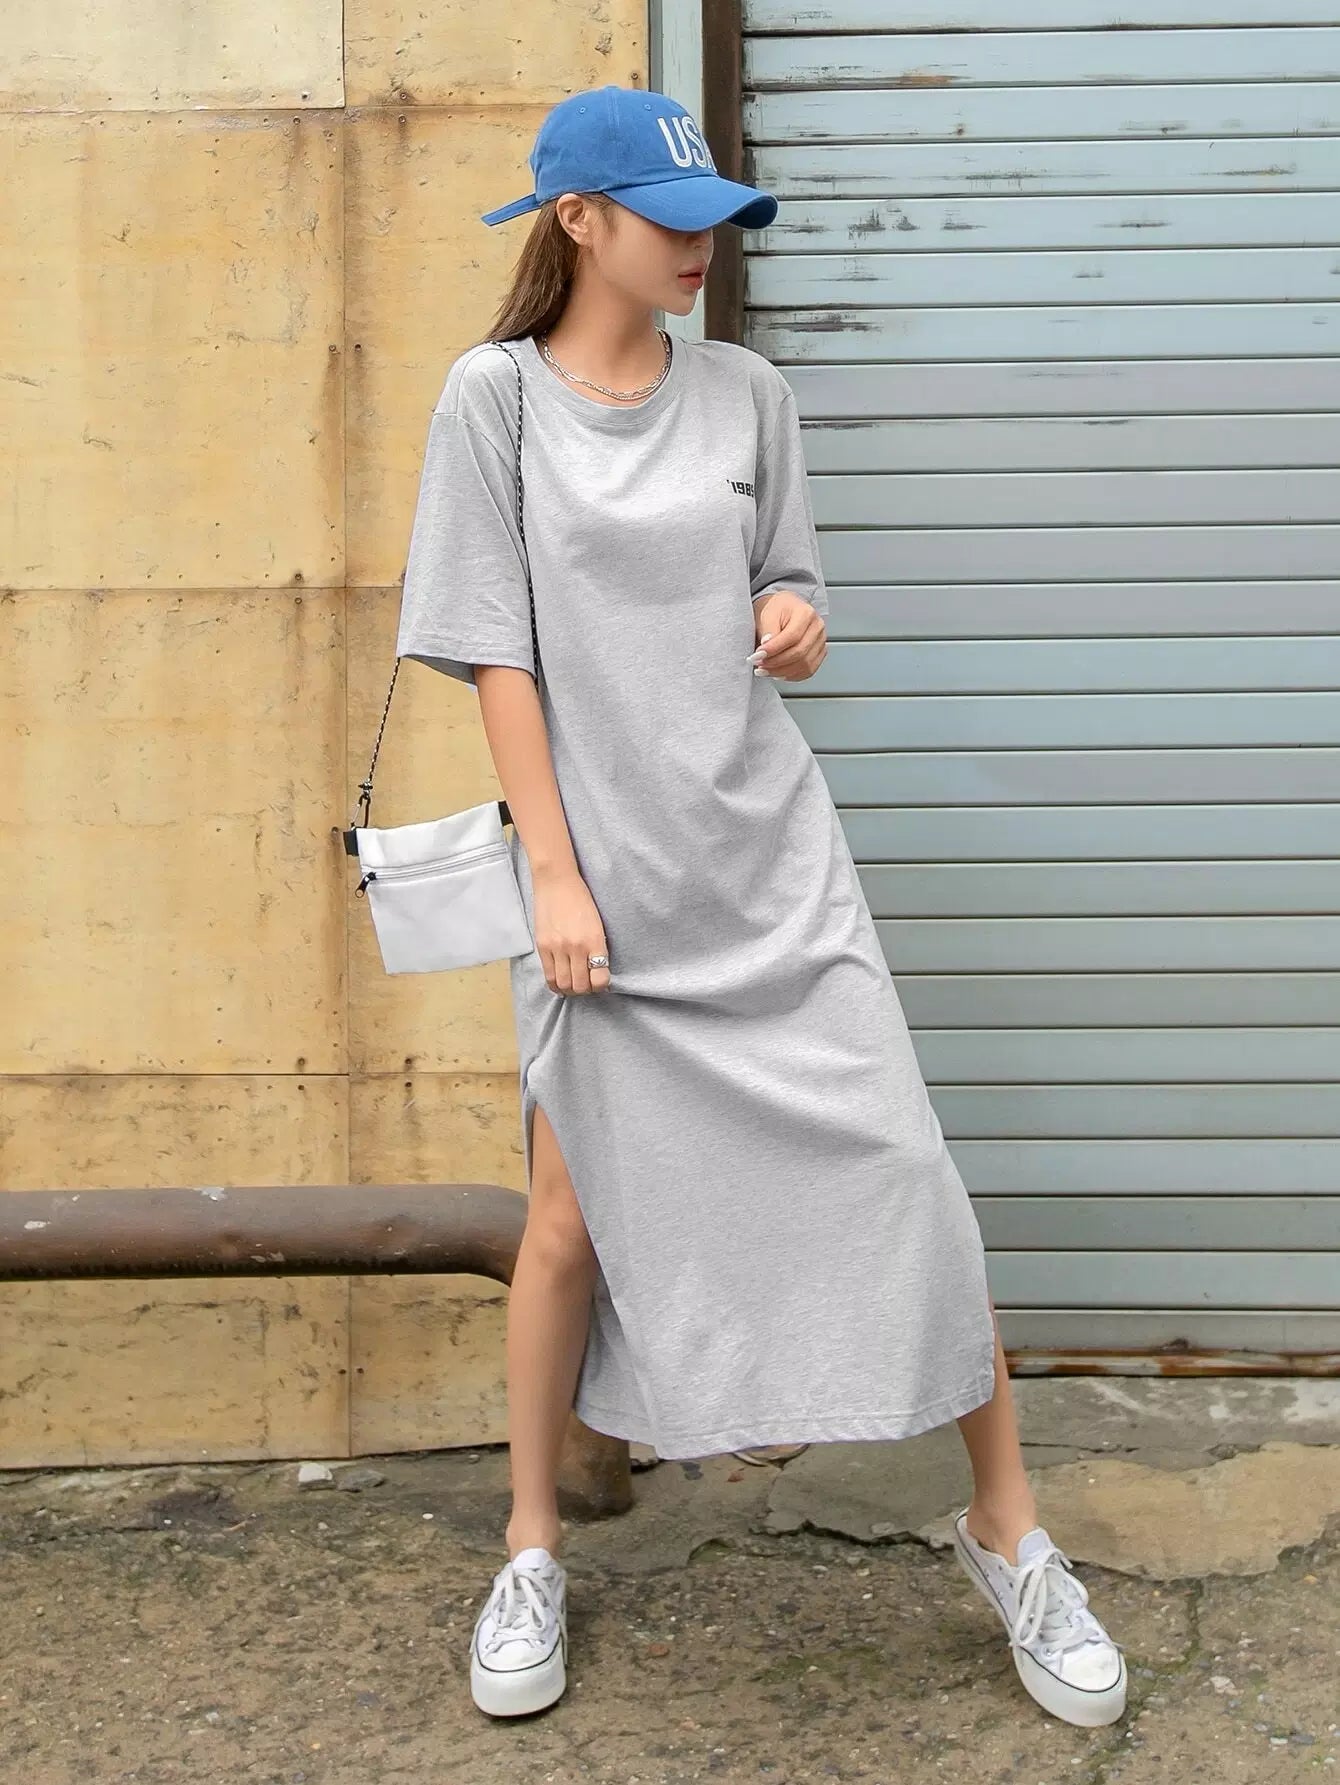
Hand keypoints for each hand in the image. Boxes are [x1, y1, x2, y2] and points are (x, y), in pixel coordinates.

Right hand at [531, 865, 611, 994]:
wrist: (557, 882)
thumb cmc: (581, 900)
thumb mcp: (598, 923)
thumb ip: (598, 947)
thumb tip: (598, 970)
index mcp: (594, 940)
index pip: (600, 978)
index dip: (602, 986)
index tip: (601, 983)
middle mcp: (576, 947)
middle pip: (581, 986)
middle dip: (586, 990)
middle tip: (587, 985)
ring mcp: (557, 948)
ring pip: (564, 984)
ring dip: (571, 990)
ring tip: (574, 984)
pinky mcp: (542, 946)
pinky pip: (549, 976)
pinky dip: (556, 985)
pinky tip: (560, 984)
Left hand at [749, 591, 826, 681]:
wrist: (784, 609)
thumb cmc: (777, 609)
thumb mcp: (767, 614)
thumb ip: (768, 630)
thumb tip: (767, 646)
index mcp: (806, 613)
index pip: (792, 637)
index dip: (773, 649)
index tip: (757, 655)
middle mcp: (817, 627)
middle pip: (799, 653)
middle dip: (776, 663)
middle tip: (758, 664)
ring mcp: (820, 642)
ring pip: (805, 665)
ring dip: (782, 671)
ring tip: (764, 670)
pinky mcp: (819, 653)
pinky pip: (808, 671)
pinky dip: (791, 676)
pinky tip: (778, 673)